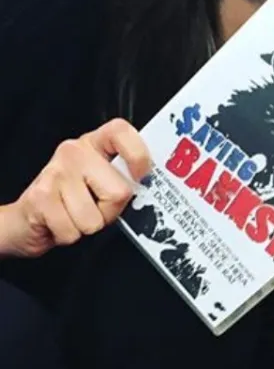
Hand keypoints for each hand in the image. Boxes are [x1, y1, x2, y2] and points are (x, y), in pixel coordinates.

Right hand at [0, 119, 150, 257]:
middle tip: (93, 209)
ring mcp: (56, 172)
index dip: (138, 154)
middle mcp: (74, 152)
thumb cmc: (70, 203)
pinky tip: (59, 223)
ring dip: (86, 227)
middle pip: (119, 192)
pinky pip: (73, 230)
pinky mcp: (41, 196)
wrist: (27, 219)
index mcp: (94, 145)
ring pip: (94, 218)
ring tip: (73, 216)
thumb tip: (150, 189)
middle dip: (109, 212)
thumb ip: (122, 180)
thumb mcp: (99, 184)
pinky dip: (68, 236)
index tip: (142, 176)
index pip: (120, 131)